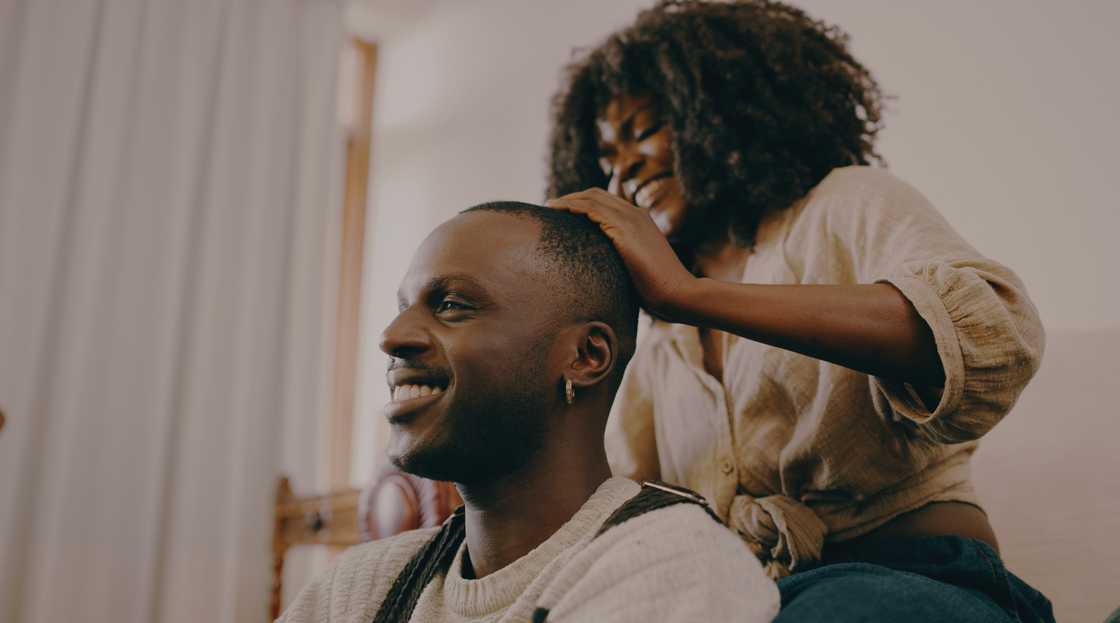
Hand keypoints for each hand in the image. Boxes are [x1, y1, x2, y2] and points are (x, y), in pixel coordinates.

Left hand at [546, 188, 696, 319]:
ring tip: (549, 207)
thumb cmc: (659, 292)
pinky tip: (558, 212)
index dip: (582, 202)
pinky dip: (572, 207)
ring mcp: (631, 219)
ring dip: (567, 200)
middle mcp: (635, 214)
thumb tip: (603, 275)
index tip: (563, 212)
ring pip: (591, 198)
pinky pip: (592, 209)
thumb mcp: (636, 270)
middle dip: (571, 197)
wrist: (678, 294)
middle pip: (595, 194)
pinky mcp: (624, 229)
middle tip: (551, 207)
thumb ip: (621, 263)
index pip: (606, 202)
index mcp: (640, 221)